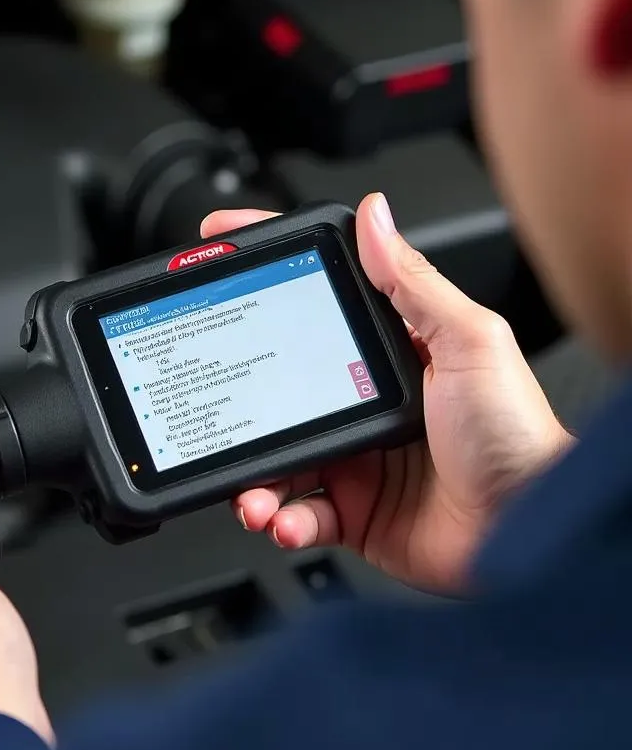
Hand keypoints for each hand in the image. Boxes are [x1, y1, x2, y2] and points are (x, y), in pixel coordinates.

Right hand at [202, 194, 572, 591]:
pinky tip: (284, 517)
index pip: (316, 301)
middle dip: (242, 394)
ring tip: (252, 491)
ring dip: (253, 475)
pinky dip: (281, 518)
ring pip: (276, 456)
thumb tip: (375, 216)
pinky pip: (297, 512)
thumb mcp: (468, 341)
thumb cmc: (517, 435)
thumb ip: (414, 283)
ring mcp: (354, 457)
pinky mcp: (351, 511)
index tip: (223, 246)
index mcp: (387, 354)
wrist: (529, 532)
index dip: (267, 272)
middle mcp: (362, 401)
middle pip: (277, 385)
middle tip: (221, 397)